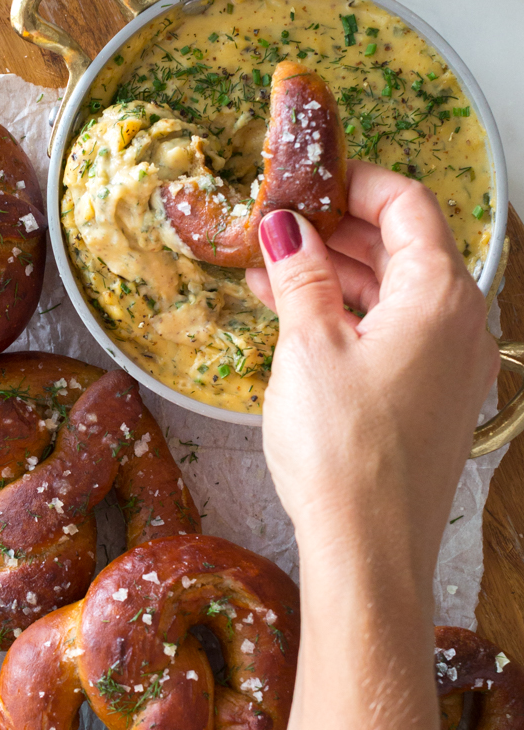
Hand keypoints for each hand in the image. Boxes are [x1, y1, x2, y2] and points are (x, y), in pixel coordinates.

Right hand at [246, 162, 497, 587]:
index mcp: (440, 294)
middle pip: (404, 247)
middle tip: (276, 224)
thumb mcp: (309, 347)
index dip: (355, 183)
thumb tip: (286, 227)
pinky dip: (350, 317)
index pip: (408, 204)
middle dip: (338, 231)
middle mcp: (461, 323)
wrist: (370, 550)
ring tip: (267, 273)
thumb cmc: (345, 452)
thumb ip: (300, 276)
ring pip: (396, 294)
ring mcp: (452, 365)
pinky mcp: (434, 400)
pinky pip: (396, 334)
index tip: (307, 179)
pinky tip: (297, 320)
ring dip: (336, 276)